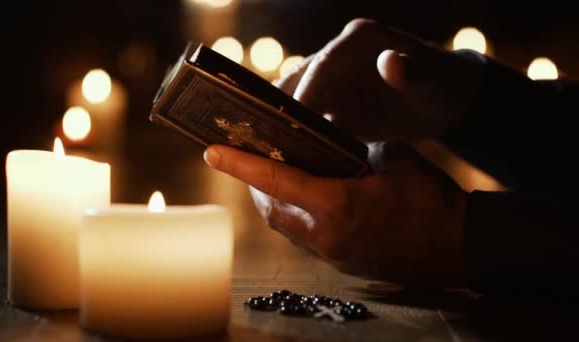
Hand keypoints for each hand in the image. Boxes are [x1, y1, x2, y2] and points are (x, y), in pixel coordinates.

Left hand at [204, 143, 468, 287]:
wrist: (461, 248)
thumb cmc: (432, 201)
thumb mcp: (396, 159)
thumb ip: (359, 149)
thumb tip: (338, 140)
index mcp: (337, 205)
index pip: (276, 180)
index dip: (241, 164)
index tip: (212, 152)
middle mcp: (327, 235)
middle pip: (271, 211)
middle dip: (255, 187)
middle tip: (251, 163)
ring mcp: (334, 254)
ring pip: (286, 228)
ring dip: (275, 204)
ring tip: (277, 179)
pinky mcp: (343, 263)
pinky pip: (307, 239)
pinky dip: (298, 218)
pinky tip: (310, 201)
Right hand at [278, 18, 483, 140]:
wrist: (447, 101)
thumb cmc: (443, 82)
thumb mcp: (432, 77)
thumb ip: (412, 70)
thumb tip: (391, 64)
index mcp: (358, 40)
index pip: (323, 65)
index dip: (306, 91)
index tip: (293, 118)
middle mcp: (339, 58)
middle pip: (300, 80)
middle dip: (282, 107)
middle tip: (265, 135)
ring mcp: (335, 82)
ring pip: (300, 101)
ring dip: (287, 123)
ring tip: (270, 149)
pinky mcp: (337, 106)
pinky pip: (313, 121)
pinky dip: (303, 136)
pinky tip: (292, 157)